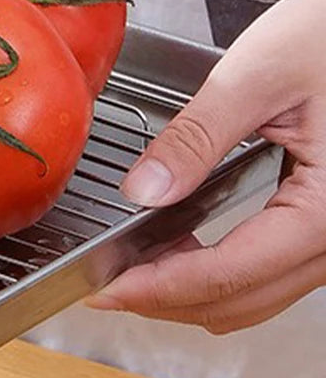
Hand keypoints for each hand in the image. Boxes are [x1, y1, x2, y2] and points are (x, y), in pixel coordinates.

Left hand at [88, 0, 325, 332]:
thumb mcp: (255, 77)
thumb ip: (196, 138)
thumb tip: (143, 190)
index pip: (229, 274)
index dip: (158, 288)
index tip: (105, 289)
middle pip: (243, 300)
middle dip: (167, 299)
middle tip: (103, 285)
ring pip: (260, 296)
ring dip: (194, 293)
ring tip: (131, 269)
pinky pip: (275, 270)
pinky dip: (223, 274)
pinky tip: (180, 250)